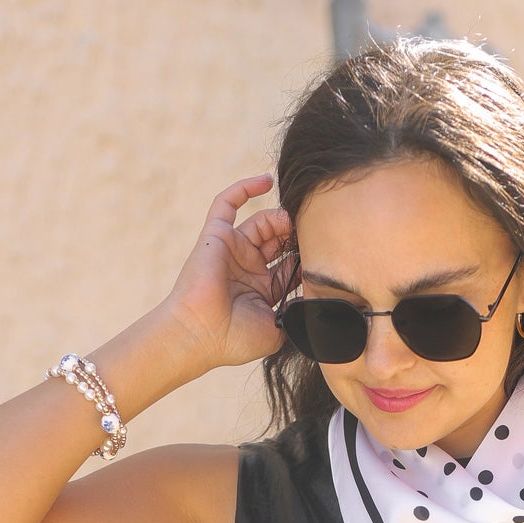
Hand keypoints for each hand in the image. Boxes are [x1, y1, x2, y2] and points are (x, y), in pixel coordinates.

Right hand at [161, 175, 295, 371]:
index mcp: (262, 290)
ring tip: (294, 219)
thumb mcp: (277, 331)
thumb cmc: (235, 339)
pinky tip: (267, 181)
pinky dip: (245, 188)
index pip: (289, 266)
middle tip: (311, 233)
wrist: (201, 334)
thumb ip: (295, 315)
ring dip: (280, 218)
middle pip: (278, 241)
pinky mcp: (216, 235)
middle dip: (295, 236)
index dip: (305, 259)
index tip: (322, 256)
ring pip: (261, 222)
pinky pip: (227, 202)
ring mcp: (232, 250)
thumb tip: (314, 301)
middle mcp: (248, 268)